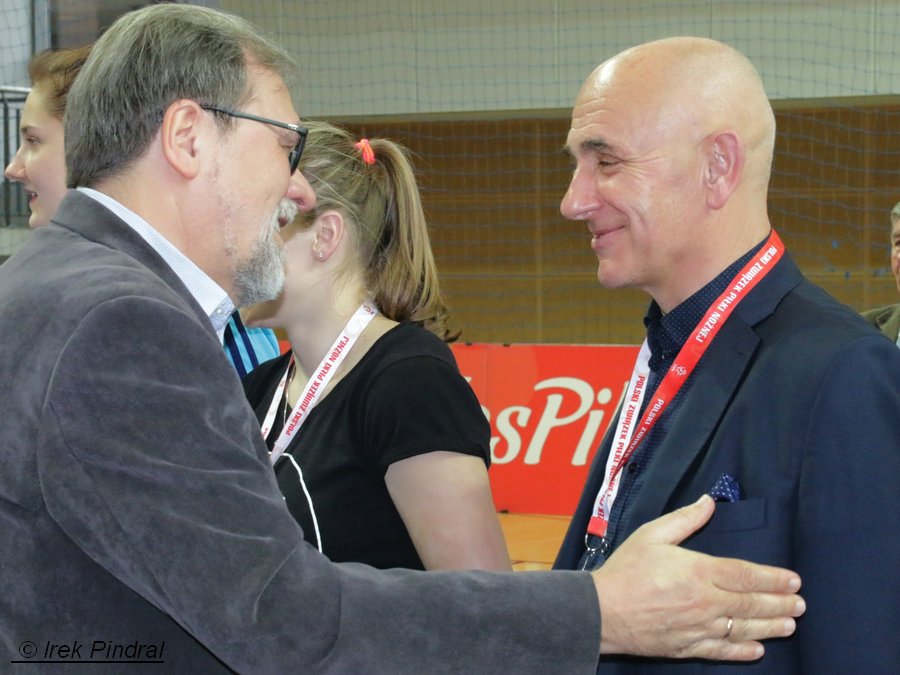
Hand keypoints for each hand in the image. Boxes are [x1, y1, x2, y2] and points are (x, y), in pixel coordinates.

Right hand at [591, 495, 803, 660]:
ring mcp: (698, 627)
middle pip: (752, 604)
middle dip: (780, 603)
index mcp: (699, 571)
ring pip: (743, 629)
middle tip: (801, 604)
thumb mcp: (653, 534)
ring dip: (770, 627)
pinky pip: (722, 651)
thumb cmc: (626, 569)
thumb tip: (709, 501)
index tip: (793, 580)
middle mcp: (705, 602)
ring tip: (790, 624)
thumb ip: (685, 519)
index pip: (746, 575)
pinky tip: (758, 650)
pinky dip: (743, 651)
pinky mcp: (688, 646)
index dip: (773, 578)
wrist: (602, 610)